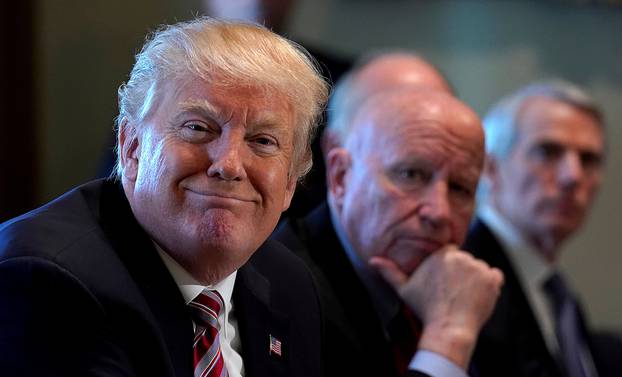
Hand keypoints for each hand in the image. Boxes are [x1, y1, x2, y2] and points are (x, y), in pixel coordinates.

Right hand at [369, 245, 502, 368]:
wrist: (449, 329)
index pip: (450, 253)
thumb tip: (373, 260)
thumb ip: (390, 272)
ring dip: (475, 279)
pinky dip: (490, 284)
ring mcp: (478, 267)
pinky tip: (478, 295)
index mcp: (442, 253)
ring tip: (464, 297)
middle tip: (453, 293)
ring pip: (479, 268)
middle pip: (465, 260)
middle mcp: (461, 256)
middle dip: (461, 273)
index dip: (447, 268)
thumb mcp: (405, 289)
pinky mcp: (492, 278)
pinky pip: (495, 275)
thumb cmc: (426, 309)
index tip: (444, 282)